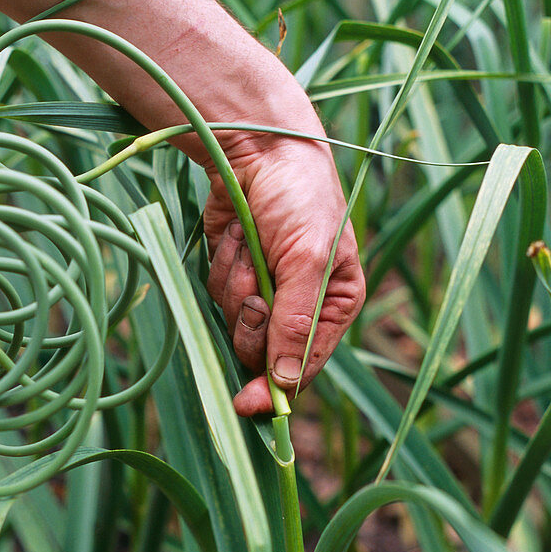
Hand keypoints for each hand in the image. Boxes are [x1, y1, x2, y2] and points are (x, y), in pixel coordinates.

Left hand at [204, 136, 364, 415]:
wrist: (257, 146)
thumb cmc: (298, 196)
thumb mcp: (309, 256)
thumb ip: (298, 321)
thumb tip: (287, 382)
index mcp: (336, 304)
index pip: (304, 367)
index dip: (275, 389)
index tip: (247, 405)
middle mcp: (301, 305)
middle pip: (261, 352)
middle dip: (250, 317)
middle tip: (255, 283)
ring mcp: (264, 290)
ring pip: (233, 322)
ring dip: (234, 282)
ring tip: (249, 243)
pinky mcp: (232, 273)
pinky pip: (215, 294)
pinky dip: (220, 265)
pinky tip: (234, 235)